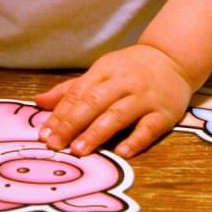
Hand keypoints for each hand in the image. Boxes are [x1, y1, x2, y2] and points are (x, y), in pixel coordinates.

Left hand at [34, 45, 193, 158]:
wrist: (173, 58)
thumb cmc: (130, 69)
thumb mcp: (100, 71)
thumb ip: (71, 89)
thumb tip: (38, 102)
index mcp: (104, 70)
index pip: (78, 93)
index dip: (60, 113)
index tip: (44, 134)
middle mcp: (123, 82)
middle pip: (94, 102)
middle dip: (73, 124)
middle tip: (56, 144)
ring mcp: (144, 97)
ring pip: (118, 114)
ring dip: (97, 133)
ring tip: (79, 151)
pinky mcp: (164, 112)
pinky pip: (149, 127)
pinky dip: (135, 140)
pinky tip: (122, 153)